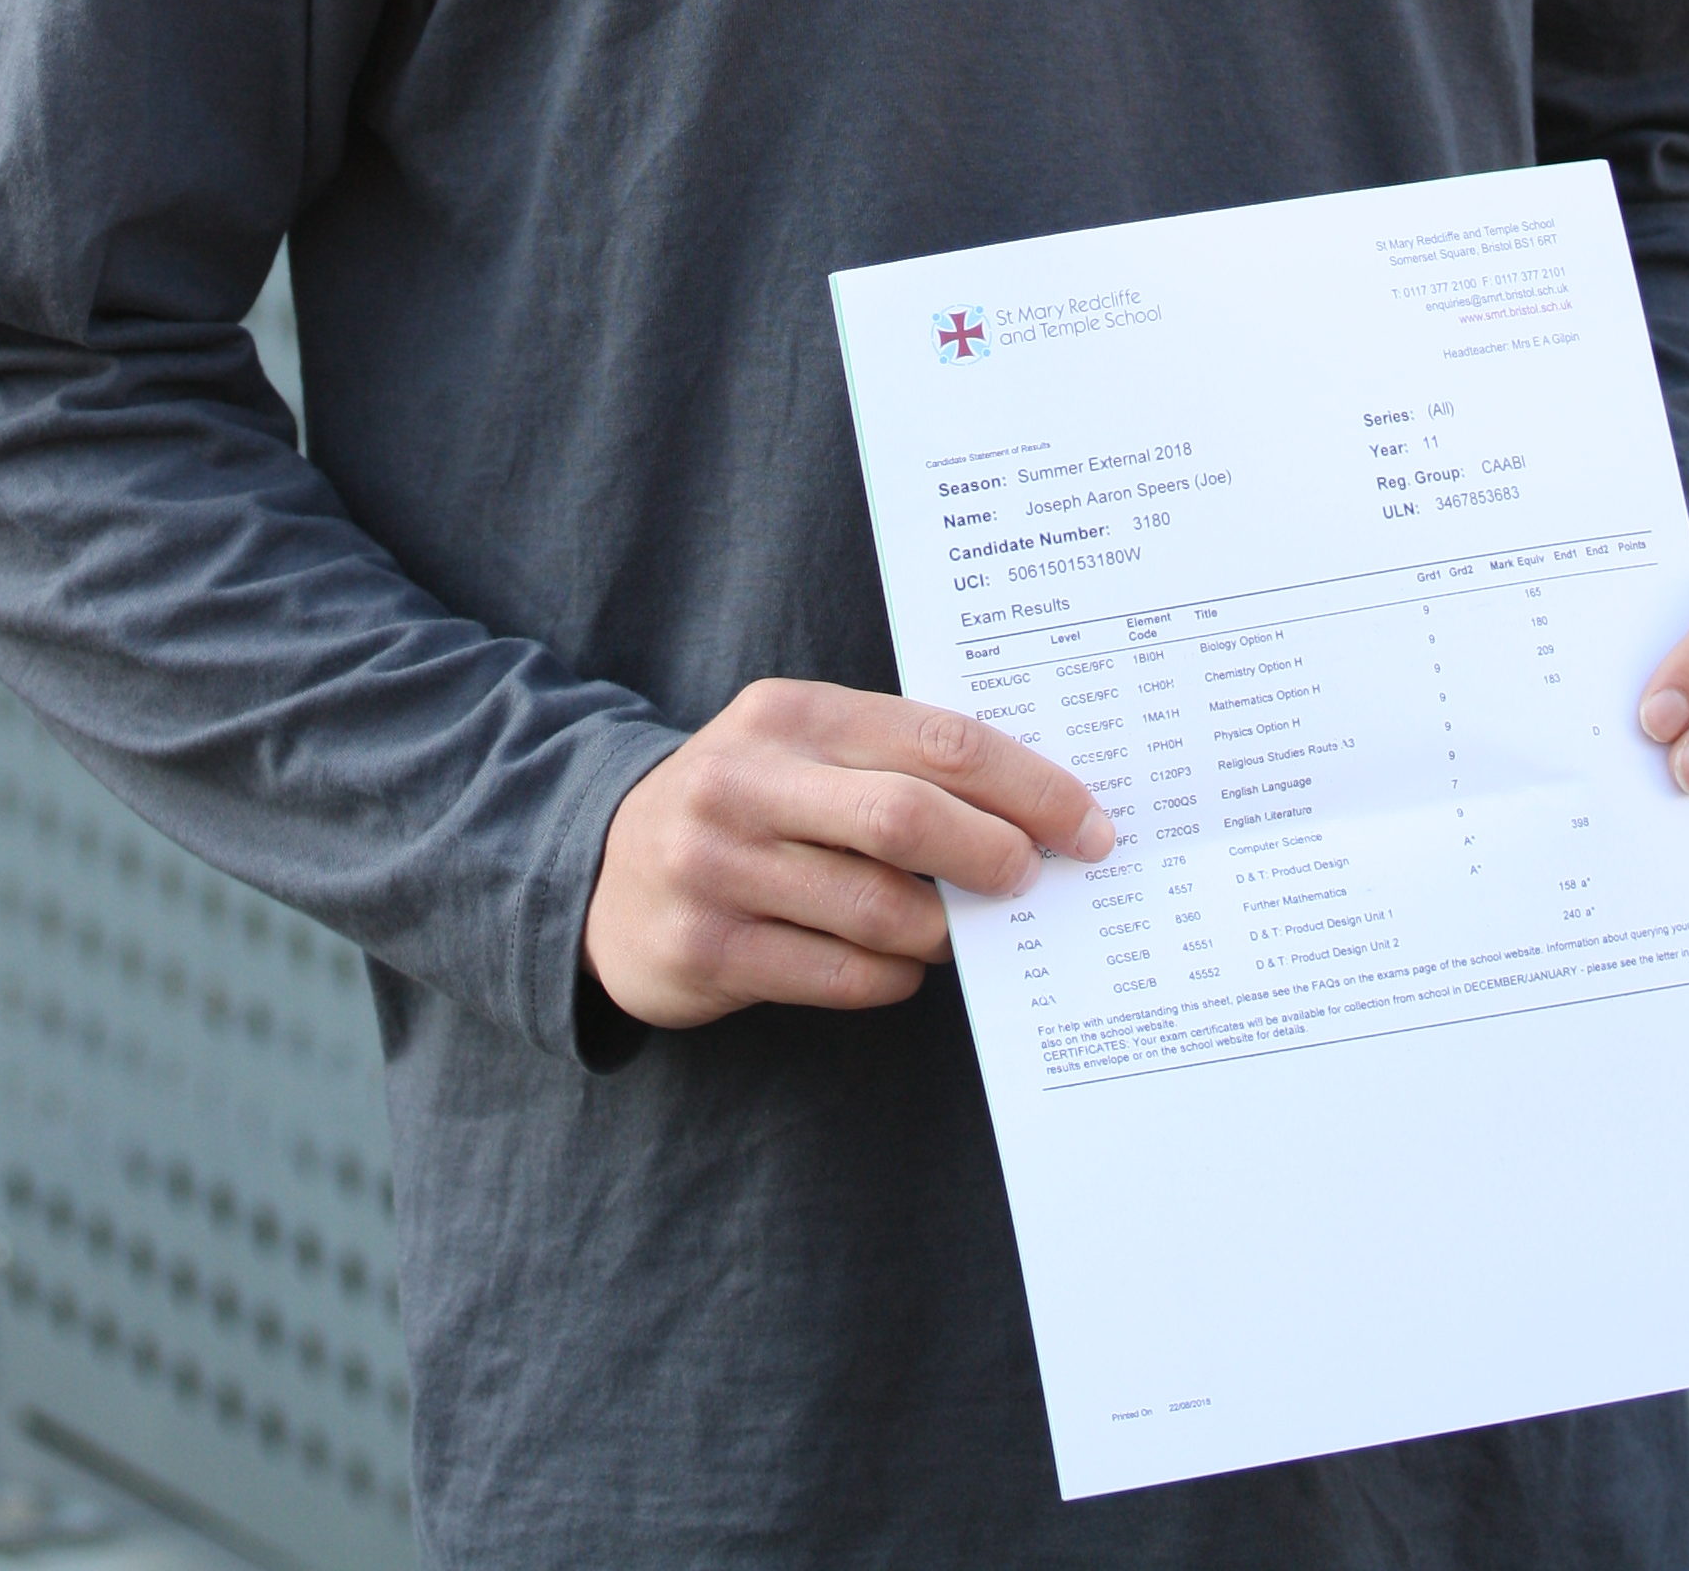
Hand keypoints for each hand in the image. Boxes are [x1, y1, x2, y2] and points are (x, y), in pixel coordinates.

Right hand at [583, 676, 1115, 1030]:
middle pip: (908, 817)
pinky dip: (894, 977)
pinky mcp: (706, 949)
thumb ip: (893, 763)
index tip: (1087, 825)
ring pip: (880, 908)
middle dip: (994, 855)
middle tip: (1034, 882)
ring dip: (943, 929)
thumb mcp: (799, 750)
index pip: (935, 739)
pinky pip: (840, 973)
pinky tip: (902, 966)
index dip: (1027, 785)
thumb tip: (1032, 813)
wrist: (601, 865)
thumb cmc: (745, 804)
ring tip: (958, 930)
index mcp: (787, 713)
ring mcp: (718, 866)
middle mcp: (744, 780)